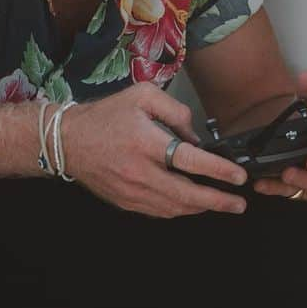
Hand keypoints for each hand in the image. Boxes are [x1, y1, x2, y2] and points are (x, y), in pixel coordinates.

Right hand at [61, 83, 248, 217]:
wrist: (67, 142)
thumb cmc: (105, 116)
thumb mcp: (142, 96)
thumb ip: (174, 110)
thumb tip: (196, 137)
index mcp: (146, 142)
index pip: (191, 161)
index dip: (219, 171)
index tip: (238, 177)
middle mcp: (140, 171)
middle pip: (187, 195)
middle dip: (218, 201)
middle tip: (239, 204)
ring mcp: (132, 191)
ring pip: (174, 208)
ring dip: (201, 208)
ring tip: (221, 204)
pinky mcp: (126, 202)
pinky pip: (159, 211)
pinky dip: (179, 209)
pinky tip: (191, 204)